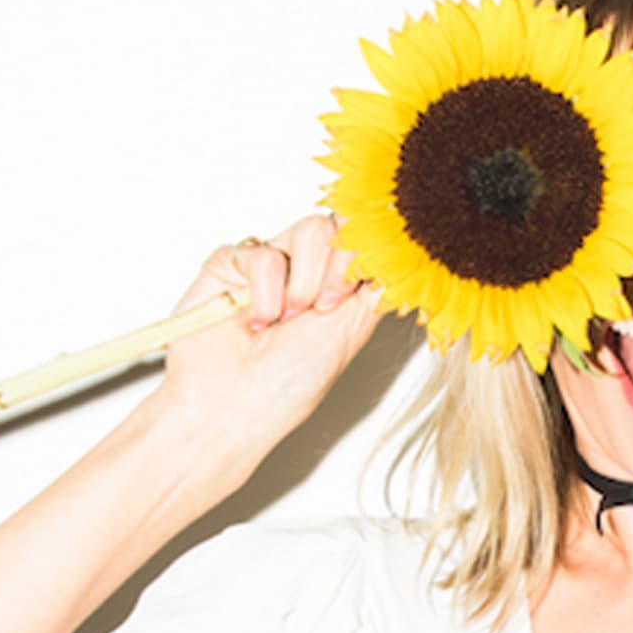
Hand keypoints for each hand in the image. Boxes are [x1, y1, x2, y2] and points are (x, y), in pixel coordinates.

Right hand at [157, 214, 382, 455]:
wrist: (233, 406)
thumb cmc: (287, 386)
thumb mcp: (352, 331)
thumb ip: (376, 286)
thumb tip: (400, 254)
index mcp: (341, 288)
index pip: (369, 241)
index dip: (370, 257)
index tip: (358, 291)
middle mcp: (308, 271)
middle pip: (344, 227)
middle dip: (338, 274)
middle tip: (320, 311)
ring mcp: (272, 262)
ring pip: (312, 229)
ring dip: (304, 282)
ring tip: (286, 319)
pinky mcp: (232, 262)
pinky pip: (262, 252)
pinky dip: (264, 292)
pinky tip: (256, 321)